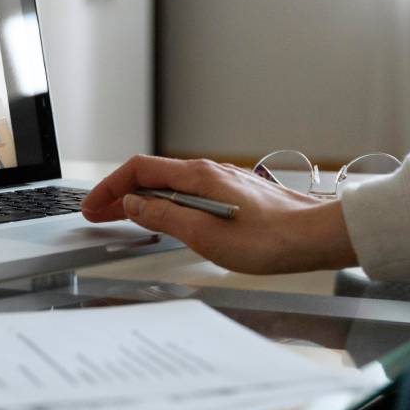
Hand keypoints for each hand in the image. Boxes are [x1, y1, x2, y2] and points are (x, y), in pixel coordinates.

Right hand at [81, 155, 357, 274]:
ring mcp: (221, 182)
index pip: (138, 170)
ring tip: (122, 219)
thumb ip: (164, 217)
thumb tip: (133, 206)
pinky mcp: (233, 195)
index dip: (110, 188)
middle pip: (151, 176)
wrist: (317, 236)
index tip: (92, 207)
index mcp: (196, 177)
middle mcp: (207, 172)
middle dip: (119, 194)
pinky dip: (163, 203)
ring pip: (168, 185)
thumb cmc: (270, 239)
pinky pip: (186, 193)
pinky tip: (164, 219)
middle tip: (97, 215)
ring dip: (140, 200)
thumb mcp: (205, 235)